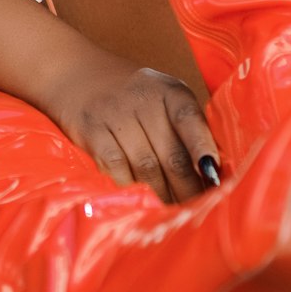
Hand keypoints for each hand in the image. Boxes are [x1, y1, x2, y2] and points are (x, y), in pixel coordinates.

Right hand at [39, 53, 220, 204]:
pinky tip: (141, 205)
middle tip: (199, 216)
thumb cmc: (132, 97)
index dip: (203, 148)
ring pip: (147, 169)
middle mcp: (143, 99)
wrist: (76, 72)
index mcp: (169, 91)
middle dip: (189, 191)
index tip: (214, 176)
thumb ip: (185, 129)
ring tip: (174, 219)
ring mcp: (115, 115)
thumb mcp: (162, 100)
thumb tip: (211, 177)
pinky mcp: (91, 131)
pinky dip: (131, 191)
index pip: (190, 119)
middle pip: (172, 155)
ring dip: (163, 199)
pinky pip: (116, 169)